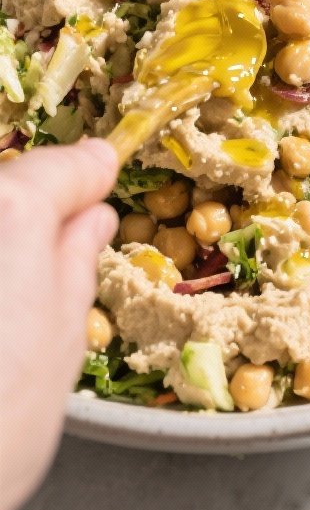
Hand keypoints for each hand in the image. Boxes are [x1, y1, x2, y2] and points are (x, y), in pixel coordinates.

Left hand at [0, 138, 117, 509]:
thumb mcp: (62, 342)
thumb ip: (74, 261)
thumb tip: (89, 224)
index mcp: (10, 214)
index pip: (58, 168)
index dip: (85, 174)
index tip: (100, 174)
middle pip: (4, 188)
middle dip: (28, 210)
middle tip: (60, 247)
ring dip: (2, 252)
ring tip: (7, 316)